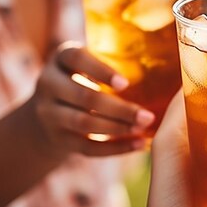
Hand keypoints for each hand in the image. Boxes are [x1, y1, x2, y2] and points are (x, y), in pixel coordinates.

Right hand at [30, 42, 154, 159]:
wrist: (46, 113)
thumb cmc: (83, 79)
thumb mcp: (85, 64)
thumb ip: (111, 60)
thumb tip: (161, 65)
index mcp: (60, 58)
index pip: (76, 58)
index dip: (100, 70)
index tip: (125, 84)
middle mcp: (48, 84)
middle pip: (84, 97)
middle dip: (118, 108)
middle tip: (147, 116)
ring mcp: (49, 114)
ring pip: (85, 123)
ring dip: (118, 128)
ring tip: (143, 128)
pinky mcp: (58, 139)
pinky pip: (87, 147)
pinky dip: (115, 148)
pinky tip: (139, 144)